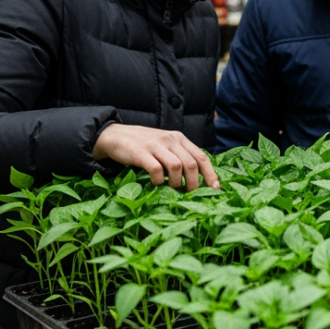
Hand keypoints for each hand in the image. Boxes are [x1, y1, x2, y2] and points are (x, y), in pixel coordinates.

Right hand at [93, 124, 219, 190]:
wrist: (114, 135)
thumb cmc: (143, 145)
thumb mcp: (164, 145)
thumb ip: (179, 155)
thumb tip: (197, 178)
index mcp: (179, 138)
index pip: (201, 157)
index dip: (210, 174)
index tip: (215, 188)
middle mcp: (170, 139)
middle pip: (191, 164)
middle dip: (194, 183)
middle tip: (188, 193)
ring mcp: (155, 145)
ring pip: (177, 166)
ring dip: (176, 182)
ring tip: (171, 187)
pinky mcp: (140, 153)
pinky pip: (156, 170)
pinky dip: (158, 180)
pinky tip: (155, 183)